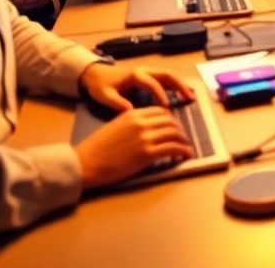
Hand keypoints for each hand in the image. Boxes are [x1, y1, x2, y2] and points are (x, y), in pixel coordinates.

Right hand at [75, 107, 193, 188]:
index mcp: (134, 113)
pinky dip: (183, 150)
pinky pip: (172, 148)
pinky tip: (187, 154)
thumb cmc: (97, 146)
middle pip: (170, 121)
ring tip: (188, 146)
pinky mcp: (148, 153)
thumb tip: (146, 129)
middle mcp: (143, 122)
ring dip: (184, 140)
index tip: (174, 126)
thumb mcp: (116, 125)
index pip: (160, 112)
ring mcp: (146, 137)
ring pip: (174, 133)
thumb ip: (132, 123)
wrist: (86, 162)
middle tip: (183, 137)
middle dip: (179, 129)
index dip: (170, 119)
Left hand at [78, 63, 193, 111]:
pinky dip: (174, 85)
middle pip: (167, 75)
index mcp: (135, 75)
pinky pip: (165, 79)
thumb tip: (133, 113)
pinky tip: (180, 95)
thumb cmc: (101, 85)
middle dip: (179, 85)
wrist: (95, 73)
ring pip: (168, 75)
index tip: (167, 108)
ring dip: (180, 84)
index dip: (160, 95)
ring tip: (190, 97)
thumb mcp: (105, 95)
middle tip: (189, 98)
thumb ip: (118, 103)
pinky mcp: (148, 76)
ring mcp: (147, 72)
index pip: (152, 83)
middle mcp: (145, 71)